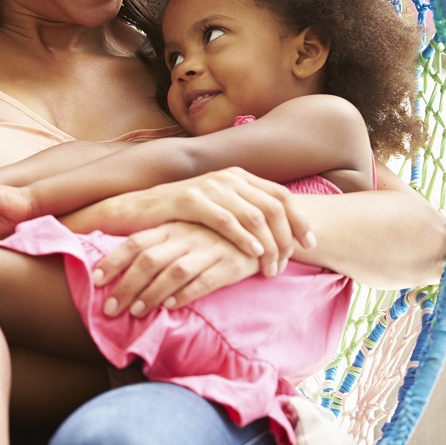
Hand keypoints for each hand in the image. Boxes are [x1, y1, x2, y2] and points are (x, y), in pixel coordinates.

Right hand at [88, 168, 312, 276]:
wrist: (134, 211)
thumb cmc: (178, 217)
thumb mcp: (216, 209)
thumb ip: (243, 212)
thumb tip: (278, 232)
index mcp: (238, 177)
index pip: (281, 196)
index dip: (300, 220)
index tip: (311, 245)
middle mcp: (227, 177)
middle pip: (274, 206)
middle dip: (287, 237)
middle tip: (289, 263)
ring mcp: (208, 186)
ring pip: (254, 215)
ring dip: (269, 244)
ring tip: (271, 267)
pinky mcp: (189, 200)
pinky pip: (226, 220)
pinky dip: (244, 238)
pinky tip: (253, 253)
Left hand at [93, 221, 259, 316]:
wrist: (263, 232)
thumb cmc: (213, 237)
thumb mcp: (183, 235)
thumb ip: (157, 247)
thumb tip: (121, 270)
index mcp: (171, 227)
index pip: (135, 242)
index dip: (114, 260)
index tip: (95, 280)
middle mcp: (187, 236)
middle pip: (149, 260)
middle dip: (126, 286)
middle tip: (109, 310)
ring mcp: (209, 249)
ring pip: (173, 272)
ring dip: (151, 294)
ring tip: (135, 313)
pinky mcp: (232, 265)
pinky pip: (205, 280)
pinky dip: (185, 294)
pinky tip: (170, 307)